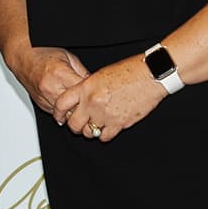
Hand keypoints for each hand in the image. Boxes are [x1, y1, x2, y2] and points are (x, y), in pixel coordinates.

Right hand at [4, 45, 88, 115]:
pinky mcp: (42, 105)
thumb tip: (96, 85)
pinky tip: (69, 106)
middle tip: (93, 104)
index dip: (92, 94)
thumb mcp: (69, 57)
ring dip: (76, 111)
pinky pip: (58, 115)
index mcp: (60, 74)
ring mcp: (45, 98)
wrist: (24, 59)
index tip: (98, 95)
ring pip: (67, 114)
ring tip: (83, 107)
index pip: (81, 92)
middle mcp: (51, 88)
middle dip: (85, 106)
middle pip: (75, 106)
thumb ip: (82, 72)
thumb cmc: (44, 55)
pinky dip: (65, 112)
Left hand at [50, 56, 166, 142]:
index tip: (59, 116)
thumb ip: (88, 89)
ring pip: (89, 132)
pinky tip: (108, 127)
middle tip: (78, 124)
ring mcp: (105, 114)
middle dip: (74, 126)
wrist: (150, 75)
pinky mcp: (119, 123)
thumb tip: (80, 101)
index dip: (58, 112)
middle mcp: (93, 102)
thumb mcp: (101, 74)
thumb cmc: (129, 71)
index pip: (61, 103)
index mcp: (86, 87)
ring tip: (95, 125)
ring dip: (90, 131)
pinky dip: (105, 134)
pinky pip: (104, 137)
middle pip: (73, 124)